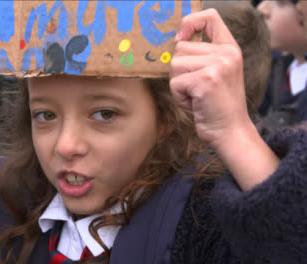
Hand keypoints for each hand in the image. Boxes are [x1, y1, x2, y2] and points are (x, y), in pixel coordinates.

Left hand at [170, 9, 278, 190]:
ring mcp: (217, 66)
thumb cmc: (217, 105)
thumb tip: (176, 41)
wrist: (230, 132)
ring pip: (174, 65)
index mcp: (230, 48)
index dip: (189, 23)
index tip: (181, 38)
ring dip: (178, 85)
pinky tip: (195, 104)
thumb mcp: (216, 72)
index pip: (209, 17)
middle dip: (180, 71)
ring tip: (197, 96)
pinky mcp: (206, 81)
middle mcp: (226, 53)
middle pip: (180, 48)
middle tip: (196, 88)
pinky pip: (174, 83)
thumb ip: (201, 55)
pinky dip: (179, 97)